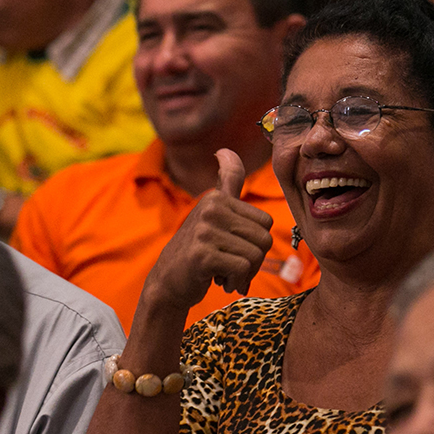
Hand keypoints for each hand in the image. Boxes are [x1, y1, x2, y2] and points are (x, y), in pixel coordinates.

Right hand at [143, 148, 273, 311]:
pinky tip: (218, 280)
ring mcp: (205, 231)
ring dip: (243, 274)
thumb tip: (225, 150)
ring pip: (255, 256)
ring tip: (222, 273)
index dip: (255, 243)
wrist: (168, 283)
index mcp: (216, 198)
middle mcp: (210, 209)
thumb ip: (226, 182)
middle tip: (228, 265)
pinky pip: (242, 269)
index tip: (233, 249)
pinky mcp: (203, 255)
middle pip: (264, 240)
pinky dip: (235, 282)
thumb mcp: (212, 212)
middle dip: (253, 261)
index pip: (265, 223)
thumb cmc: (197, 250)